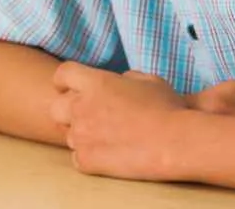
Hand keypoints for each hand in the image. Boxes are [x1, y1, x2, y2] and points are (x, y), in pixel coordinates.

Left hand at [49, 63, 188, 180]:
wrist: (178, 142)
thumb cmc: (169, 110)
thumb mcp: (149, 81)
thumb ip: (126, 78)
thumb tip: (121, 81)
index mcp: (95, 82)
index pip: (62, 74)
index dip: (64, 82)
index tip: (68, 89)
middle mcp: (82, 106)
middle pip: (56, 108)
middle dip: (67, 112)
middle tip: (88, 119)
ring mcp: (82, 134)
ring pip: (69, 136)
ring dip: (83, 137)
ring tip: (109, 141)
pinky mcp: (87, 159)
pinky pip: (77, 159)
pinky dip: (90, 159)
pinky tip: (110, 157)